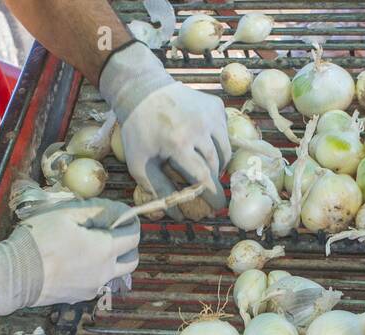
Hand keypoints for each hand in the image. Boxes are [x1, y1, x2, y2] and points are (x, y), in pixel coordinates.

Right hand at [0, 198, 138, 315]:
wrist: (15, 275)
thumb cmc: (39, 240)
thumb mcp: (66, 214)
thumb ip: (97, 210)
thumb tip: (118, 210)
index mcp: (105, 249)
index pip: (134, 236)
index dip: (131, 223)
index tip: (122, 216)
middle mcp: (105, 272)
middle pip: (132, 260)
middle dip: (128, 245)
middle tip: (112, 232)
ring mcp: (94, 287)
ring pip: (116, 273)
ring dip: (113, 260)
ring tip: (93, 247)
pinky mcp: (81, 297)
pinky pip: (98, 282)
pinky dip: (95, 271)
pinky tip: (76, 262)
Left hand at [99, 42, 229, 216]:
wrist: (143, 89)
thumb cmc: (138, 129)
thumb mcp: (140, 163)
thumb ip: (158, 190)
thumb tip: (177, 216)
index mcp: (178, 143)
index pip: (204, 176)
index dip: (212, 195)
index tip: (217, 208)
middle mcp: (199, 127)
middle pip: (216, 164)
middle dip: (213, 180)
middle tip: (208, 187)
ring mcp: (210, 114)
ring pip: (225, 149)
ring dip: (219, 163)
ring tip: (207, 168)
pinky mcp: (216, 106)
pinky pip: (224, 132)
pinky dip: (218, 142)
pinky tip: (204, 143)